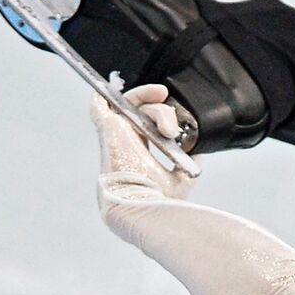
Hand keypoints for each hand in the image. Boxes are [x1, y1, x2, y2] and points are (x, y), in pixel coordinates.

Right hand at [90, 83, 197, 199]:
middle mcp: (127, 142)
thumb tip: (195, 150)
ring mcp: (117, 135)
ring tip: (168, 131)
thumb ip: (187, 161)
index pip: (149, 125)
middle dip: (163, 111)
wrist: (141, 203)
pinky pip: (99, 107)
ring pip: (135, 105)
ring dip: (157, 110)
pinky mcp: (109, 128)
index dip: (161, 116)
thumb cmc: (158, 198)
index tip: (178, 119)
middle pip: (145, 112)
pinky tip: (108, 90)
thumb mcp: (182, 178)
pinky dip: (103, 95)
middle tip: (172, 129)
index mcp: (140, 153)